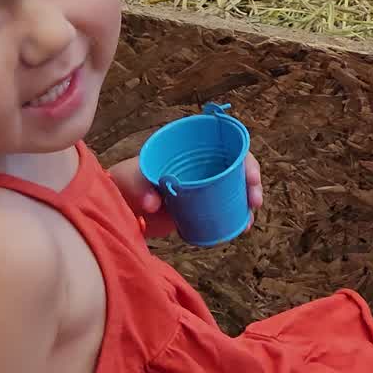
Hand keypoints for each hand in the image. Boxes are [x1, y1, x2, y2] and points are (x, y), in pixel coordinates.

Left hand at [108, 151, 263, 238]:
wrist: (118, 207)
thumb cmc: (123, 184)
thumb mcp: (127, 179)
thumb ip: (137, 187)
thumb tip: (153, 203)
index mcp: (189, 148)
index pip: (225, 144)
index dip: (244, 157)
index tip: (250, 176)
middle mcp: (200, 164)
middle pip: (236, 166)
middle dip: (251, 181)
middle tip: (254, 200)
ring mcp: (202, 186)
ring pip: (234, 188)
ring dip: (247, 201)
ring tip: (248, 221)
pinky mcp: (200, 207)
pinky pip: (225, 208)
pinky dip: (236, 217)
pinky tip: (242, 227)